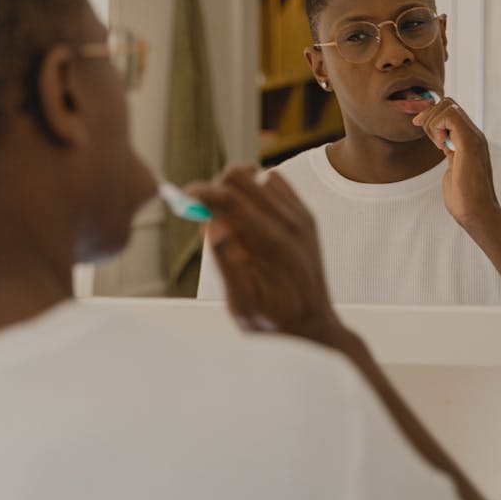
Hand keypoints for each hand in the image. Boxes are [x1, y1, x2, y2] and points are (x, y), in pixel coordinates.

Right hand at [188, 164, 342, 343]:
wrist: (314, 323)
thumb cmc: (273, 319)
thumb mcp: (241, 303)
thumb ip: (225, 262)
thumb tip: (209, 222)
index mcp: (271, 244)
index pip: (230, 197)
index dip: (202, 191)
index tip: (186, 196)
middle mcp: (290, 223)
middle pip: (241, 176)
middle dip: (216, 187)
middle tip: (206, 211)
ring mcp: (301, 216)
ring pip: (256, 176)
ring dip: (237, 190)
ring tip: (230, 220)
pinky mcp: (306, 214)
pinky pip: (274, 182)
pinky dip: (256, 191)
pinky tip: (251, 216)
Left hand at [411, 96, 500, 229]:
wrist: (476, 213)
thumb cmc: (465, 199)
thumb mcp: (453, 169)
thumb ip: (450, 154)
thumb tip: (443, 146)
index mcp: (469, 139)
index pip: (450, 111)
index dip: (430, 115)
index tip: (419, 128)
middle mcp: (474, 135)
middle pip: (448, 103)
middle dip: (429, 116)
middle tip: (430, 140)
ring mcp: (474, 137)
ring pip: (448, 106)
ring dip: (432, 122)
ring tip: (437, 144)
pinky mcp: (470, 143)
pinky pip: (450, 116)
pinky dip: (436, 126)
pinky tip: (440, 145)